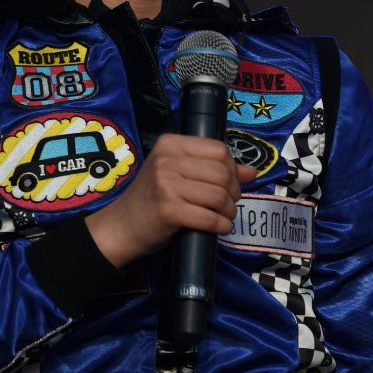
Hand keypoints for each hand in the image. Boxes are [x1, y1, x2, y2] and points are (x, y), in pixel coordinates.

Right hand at [85, 134, 255, 268]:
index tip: (228, 184)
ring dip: (228, 211)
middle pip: (222, 173)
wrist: (120, 226)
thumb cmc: (150, 200)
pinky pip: (209, 217)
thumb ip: (213, 169)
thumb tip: (252, 172)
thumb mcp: (177, 175)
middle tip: (227, 204)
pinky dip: (221, 226)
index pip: (219, 150)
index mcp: (170, 144)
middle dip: (233, 192)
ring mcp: (166, 185)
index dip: (232, 169)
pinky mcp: (168, 210)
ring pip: (219, 196)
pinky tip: (219, 228)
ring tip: (223, 217)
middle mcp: (167, 160)